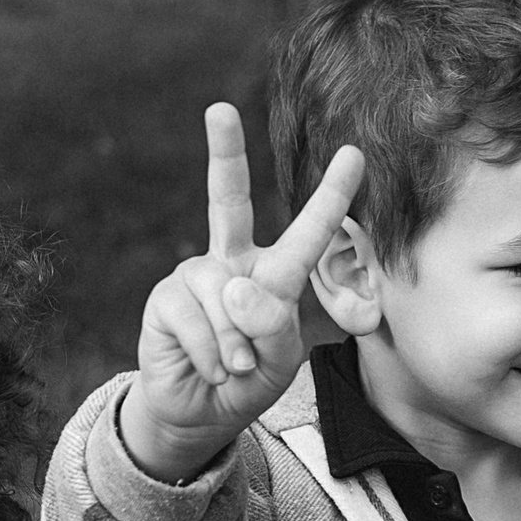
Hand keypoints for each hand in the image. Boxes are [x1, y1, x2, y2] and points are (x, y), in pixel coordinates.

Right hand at [121, 103, 363, 479]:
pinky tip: (212, 369)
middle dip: (223, 152)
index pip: (307, 231)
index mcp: (274, 273)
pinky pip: (200, 322)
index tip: (354, 154)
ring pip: (228, 299)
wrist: (200, 413)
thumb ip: (273, 324)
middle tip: (218, 107)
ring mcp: (195, 277)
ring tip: (235, 366)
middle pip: (228, 200)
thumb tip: (235, 286)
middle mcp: (232, 263)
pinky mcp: (166, 299)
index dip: (332, 195)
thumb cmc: (249, 379)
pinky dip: (213, 355)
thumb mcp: (280, 359)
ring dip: (237, 346)